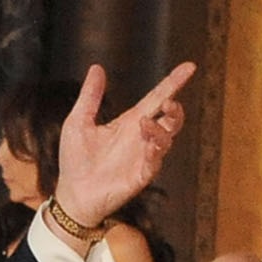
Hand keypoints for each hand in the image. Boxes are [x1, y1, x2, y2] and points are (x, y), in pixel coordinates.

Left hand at [51, 61, 198, 229]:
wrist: (71, 194)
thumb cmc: (75, 159)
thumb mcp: (78, 121)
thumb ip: (91, 96)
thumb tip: (97, 68)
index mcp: (129, 122)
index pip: (156, 98)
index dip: (173, 82)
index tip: (189, 67)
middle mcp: (141, 137)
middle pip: (171, 119)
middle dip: (176, 109)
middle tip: (169, 102)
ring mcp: (143, 157)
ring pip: (167, 139)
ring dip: (161, 129)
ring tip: (145, 124)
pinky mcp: (141, 176)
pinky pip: (155, 162)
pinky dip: (155, 151)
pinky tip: (148, 145)